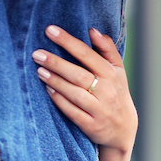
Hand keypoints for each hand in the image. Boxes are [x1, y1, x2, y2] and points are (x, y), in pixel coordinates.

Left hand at [34, 25, 135, 160]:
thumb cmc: (116, 93)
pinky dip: (60, 100)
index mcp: (112, 74)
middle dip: (57, 63)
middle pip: (79, 74)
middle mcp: (107, 91)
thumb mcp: (118, 72)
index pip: (88, 54)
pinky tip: (48, 90)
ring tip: (39, 70)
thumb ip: (107, 50)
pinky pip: (72, 112)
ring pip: (74, 93)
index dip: (69, 41)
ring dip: (56, 81)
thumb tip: (93, 30)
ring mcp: (99, 109)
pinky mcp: (91, 125)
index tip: (50, 30)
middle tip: (37, 53)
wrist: (124, 130)